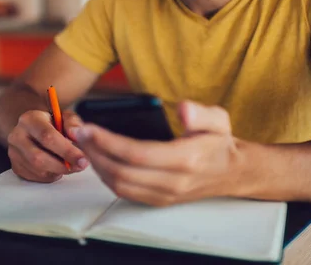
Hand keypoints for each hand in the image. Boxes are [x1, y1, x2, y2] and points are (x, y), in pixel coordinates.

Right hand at [8, 110, 89, 182]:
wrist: (35, 130)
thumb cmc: (53, 124)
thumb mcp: (65, 117)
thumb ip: (73, 123)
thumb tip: (77, 133)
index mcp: (29, 119)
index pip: (47, 137)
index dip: (67, 151)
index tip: (83, 159)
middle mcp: (17, 135)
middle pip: (39, 158)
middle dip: (63, 165)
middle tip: (80, 166)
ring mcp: (14, 152)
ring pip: (38, 170)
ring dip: (58, 171)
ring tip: (70, 165)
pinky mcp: (16, 166)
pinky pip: (36, 177)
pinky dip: (51, 175)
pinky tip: (58, 167)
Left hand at [70, 101, 243, 205]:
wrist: (232, 173)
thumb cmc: (219, 142)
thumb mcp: (218, 119)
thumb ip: (201, 113)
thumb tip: (182, 109)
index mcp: (185, 160)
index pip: (137, 154)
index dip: (108, 142)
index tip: (88, 128)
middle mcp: (174, 182)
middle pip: (122, 172)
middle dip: (94, 152)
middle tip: (78, 132)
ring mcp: (165, 195)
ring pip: (119, 185)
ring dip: (96, 165)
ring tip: (83, 144)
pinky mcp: (159, 200)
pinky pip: (125, 192)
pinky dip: (106, 176)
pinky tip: (98, 158)